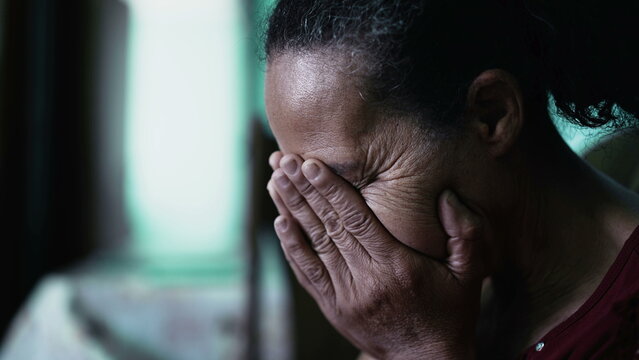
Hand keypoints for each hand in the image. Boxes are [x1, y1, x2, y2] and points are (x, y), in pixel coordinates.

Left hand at [267, 152, 484, 359]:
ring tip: (275, 180)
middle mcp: (366, 279)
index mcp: (397, 266)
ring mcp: (344, 295)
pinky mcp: (332, 307)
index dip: (331, 190)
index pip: (356, 219)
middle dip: (302, 190)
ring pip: (312, 245)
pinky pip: (306, 272)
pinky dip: (291, 246)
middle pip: (327, 226)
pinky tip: (280, 221)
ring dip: (290, 210)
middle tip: (281, 160)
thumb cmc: (451, 313)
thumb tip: (448, 197)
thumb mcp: (471, 274)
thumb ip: (466, 234)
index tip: (310, 163)